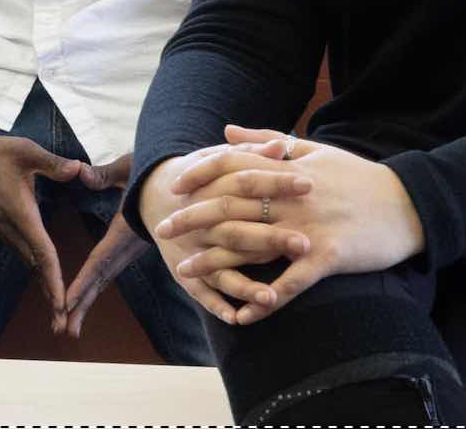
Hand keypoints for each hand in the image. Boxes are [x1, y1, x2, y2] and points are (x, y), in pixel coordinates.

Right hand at [0, 134, 95, 316]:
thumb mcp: (26, 151)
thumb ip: (54, 163)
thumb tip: (79, 169)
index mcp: (21, 213)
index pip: (42, 251)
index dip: (54, 278)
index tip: (63, 303)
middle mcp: (11, 228)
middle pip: (35, 267)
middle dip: (51, 296)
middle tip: (64, 324)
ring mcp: (4, 229)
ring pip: (28, 263)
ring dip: (44, 286)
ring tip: (59, 312)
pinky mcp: (1, 227)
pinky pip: (23, 254)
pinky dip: (36, 271)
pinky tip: (46, 280)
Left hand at [57, 153, 142, 337]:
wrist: (183, 181)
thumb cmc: (155, 170)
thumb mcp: (130, 168)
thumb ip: (104, 174)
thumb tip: (79, 172)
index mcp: (124, 230)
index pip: (100, 260)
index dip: (83, 281)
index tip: (67, 302)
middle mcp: (126, 246)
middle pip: (99, 279)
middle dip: (80, 305)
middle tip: (62, 329)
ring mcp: (128, 250)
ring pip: (103, 279)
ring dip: (85, 303)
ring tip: (67, 329)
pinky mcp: (128, 248)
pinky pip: (107, 270)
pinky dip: (93, 287)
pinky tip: (80, 303)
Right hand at [135, 138, 295, 324]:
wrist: (156, 195)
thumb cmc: (205, 178)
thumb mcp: (221, 160)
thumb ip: (253, 153)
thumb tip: (284, 146)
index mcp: (212, 188)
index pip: (246, 183)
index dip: (276, 182)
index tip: (309, 185)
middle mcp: (200, 220)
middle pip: (235, 229)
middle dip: (269, 238)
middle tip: (305, 244)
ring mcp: (192, 248)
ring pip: (218, 265)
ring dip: (244, 285)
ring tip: (271, 297)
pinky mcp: (184, 272)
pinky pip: (200, 292)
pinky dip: (216, 306)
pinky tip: (238, 319)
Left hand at [167, 127, 424, 323]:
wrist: (411, 204)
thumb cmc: (360, 176)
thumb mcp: (314, 149)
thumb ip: (265, 139)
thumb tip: (224, 130)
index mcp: (288, 168)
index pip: (232, 166)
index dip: (200, 174)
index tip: (174, 186)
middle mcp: (292, 197)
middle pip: (231, 205)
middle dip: (193, 218)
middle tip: (163, 231)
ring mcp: (310, 228)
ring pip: (252, 245)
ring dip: (216, 261)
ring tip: (186, 272)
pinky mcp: (329, 258)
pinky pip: (290, 284)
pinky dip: (265, 301)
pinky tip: (242, 316)